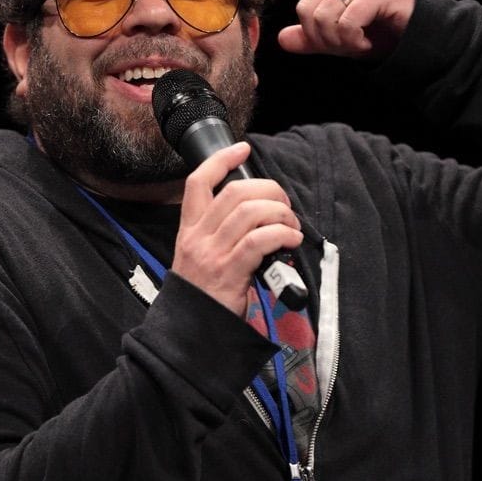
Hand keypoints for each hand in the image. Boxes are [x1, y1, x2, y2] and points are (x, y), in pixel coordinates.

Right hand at [172, 141, 302, 316]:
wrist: (190, 331)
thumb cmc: (202, 296)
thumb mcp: (199, 258)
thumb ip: (219, 235)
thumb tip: (256, 216)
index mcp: (189, 230)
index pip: (198, 182)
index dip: (222, 160)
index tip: (243, 149)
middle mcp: (198, 237)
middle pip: (235, 192)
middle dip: (268, 189)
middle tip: (284, 204)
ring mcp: (212, 254)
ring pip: (251, 212)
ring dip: (280, 213)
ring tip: (291, 226)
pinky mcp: (229, 273)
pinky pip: (261, 240)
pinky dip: (282, 234)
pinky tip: (291, 240)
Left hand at [243, 0, 415, 59]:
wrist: (418, 35)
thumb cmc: (378, 32)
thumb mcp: (338, 38)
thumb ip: (311, 38)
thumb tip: (283, 40)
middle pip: (305, 6)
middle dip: (318, 36)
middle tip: (340, 44)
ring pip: (322, 15)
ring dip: (336, 40)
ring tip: (355, 41)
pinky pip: (344, 21)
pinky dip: (352, 40)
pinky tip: (365, 40)